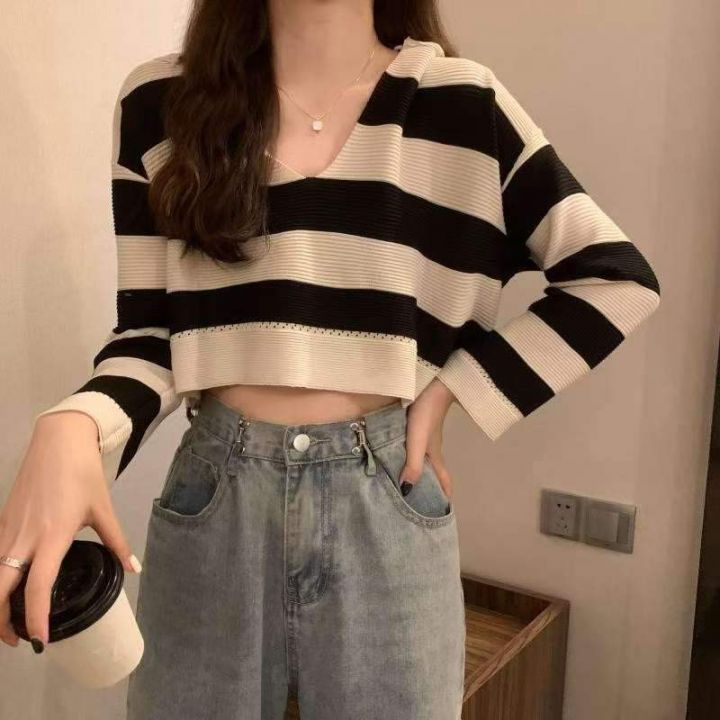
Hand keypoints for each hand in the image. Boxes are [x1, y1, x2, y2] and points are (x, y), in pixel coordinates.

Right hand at [0, 412, 140, 652]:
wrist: (58, 441)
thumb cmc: (83, 474)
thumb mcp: (103, 509)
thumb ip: (116, 542)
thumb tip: (133, 568)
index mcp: (52, 537)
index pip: (37, 587)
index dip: (35, 617)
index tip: (41, 639)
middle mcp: (24, 537)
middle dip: (1, 621)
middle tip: (18, 640)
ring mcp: (8, 529)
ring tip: (11, 620)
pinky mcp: (2, 520)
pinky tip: (8, 587)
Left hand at [400, 379, 455, 500]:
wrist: (431, 384)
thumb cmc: (426, 415)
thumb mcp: (418, 441)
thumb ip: (413, 464)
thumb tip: (407, 491)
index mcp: (435, 455)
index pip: (444, 480)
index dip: (445, 495)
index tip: (442, 511)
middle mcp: (432, 448)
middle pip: (433, 471)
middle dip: (430, 487)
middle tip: (418, 501)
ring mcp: (425, 436)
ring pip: (422, 459)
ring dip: (418, 471)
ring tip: (404, 481)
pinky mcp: (417, 425)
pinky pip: (413, 446)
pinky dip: (408, 456)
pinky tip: (396, 455)